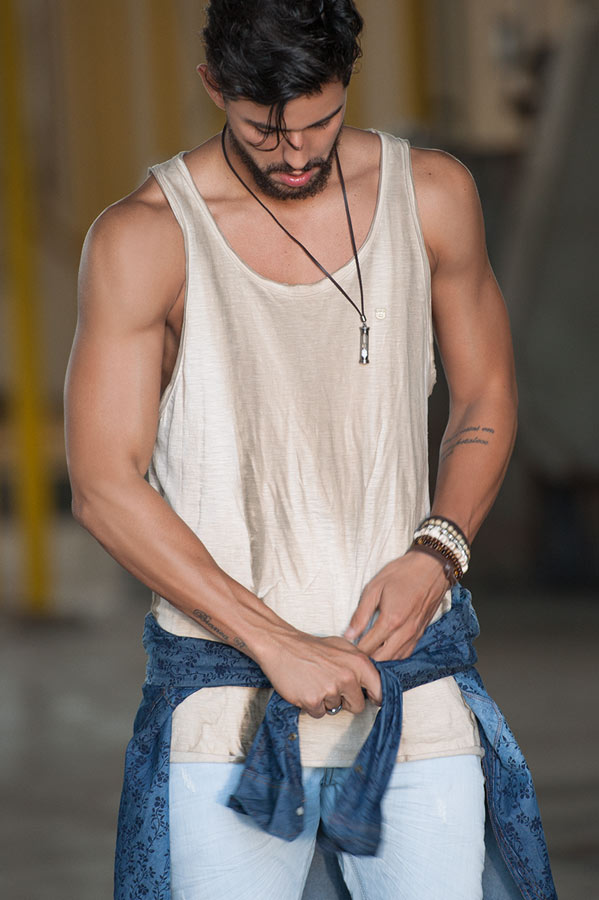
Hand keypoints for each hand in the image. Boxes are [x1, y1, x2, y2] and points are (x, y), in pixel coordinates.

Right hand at [258, 630, 381, 718]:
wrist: (282, 646)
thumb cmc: (312, 647)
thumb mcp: (343, 647)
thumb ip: (360, 665)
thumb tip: (375, 684)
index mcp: (359, 663)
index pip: (379, 690)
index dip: (375, 698)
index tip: (372, 700)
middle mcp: (348, 677)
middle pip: (358, 706)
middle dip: (346, 702)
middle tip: (331, 686)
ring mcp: (330, 689)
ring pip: (335, 710)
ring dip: (326, 702)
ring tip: (315, 682)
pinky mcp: (313, 700)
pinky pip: (319, 714)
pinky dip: (312, 705)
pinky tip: (306, 688)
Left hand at [344, 550, 449, 660]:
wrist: (432, 568)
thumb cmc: (402, 574)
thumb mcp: (375, 588)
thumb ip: (361, 614)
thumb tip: (349, 634)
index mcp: (391, 620)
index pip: (368, 646)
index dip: (355, 651)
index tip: (346, 648)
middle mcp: (405, 632)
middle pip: (382, 658)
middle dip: (366, 659)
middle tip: (355, 651)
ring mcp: (415, 634)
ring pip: (395, 659)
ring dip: (381, 659)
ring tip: (368, 652)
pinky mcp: (421, 633)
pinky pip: (406, 653)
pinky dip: (394, 656)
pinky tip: (385, 649)